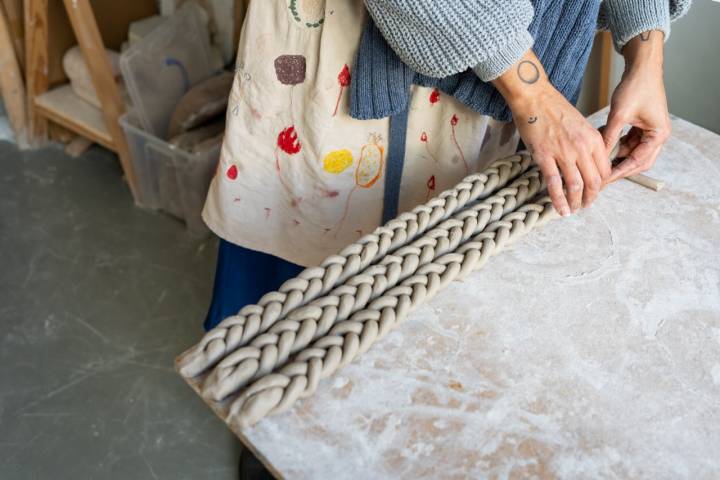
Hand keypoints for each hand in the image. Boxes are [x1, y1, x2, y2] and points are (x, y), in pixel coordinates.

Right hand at [492, 50, 609, 215]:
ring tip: (573, 210)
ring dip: (576, 202)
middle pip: (593, 181)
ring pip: (575, 185)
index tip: (594, 191)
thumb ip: (587, 144)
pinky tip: (560, 209)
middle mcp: (582, 148)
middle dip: (591, 197)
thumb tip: (587, 164)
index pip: (605, 170)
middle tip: (586, 205)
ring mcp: (563, 153)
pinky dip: (558, 199)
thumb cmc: (555, 109)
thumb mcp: (581, 125)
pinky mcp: (545, 156)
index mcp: (594, 139)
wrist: (535, 98)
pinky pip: (554, 183)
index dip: (601, 185)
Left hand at [602, 30, 670, 182]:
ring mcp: (651, 131)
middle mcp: (658, 136)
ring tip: (596, 157)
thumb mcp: (619, 115)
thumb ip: (609, 137)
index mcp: (658, 135)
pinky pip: (628, 141)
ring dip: (614, 154)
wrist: (642, 67)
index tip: (603, 180)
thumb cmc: (636, 87)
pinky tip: (602, 142)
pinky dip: (615, 143)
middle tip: (600, 175)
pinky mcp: (642, 125)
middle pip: (637, 161)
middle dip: (618, 168)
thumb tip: (597, 157)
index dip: (618, 172)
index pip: (637, 162)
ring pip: (631, 152)